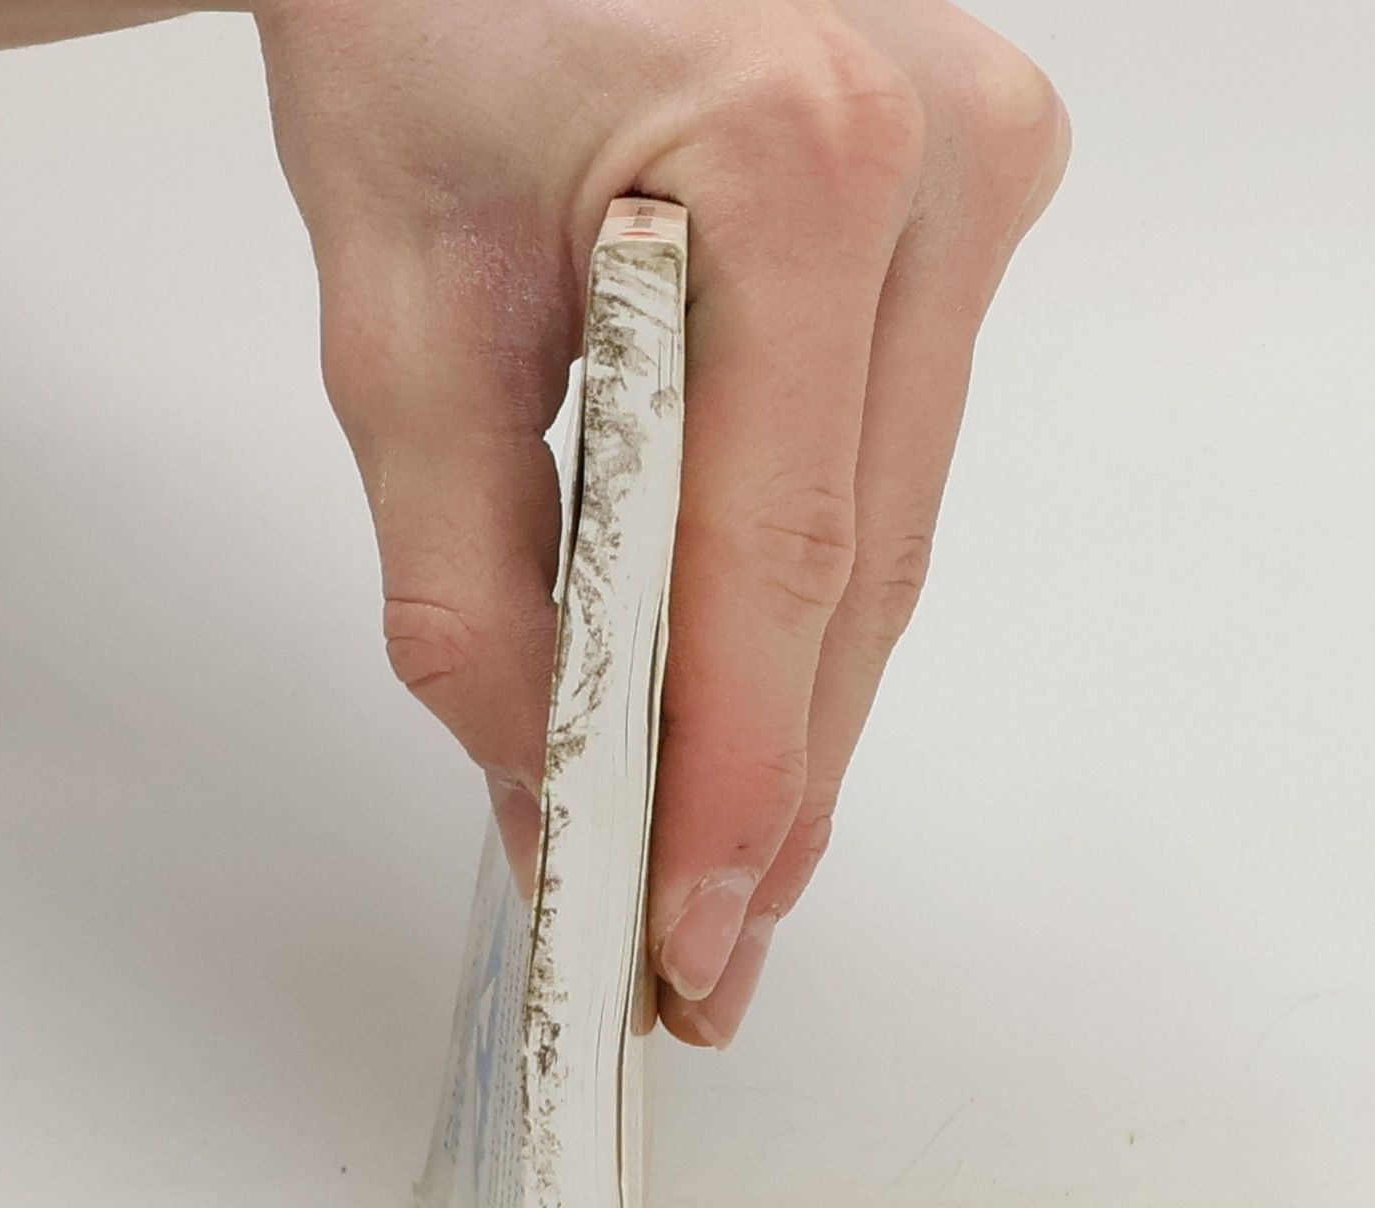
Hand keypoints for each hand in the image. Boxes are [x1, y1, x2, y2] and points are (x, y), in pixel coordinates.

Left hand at [258, 0, 1067, 1044]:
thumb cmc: (421, 29)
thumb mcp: (395, 320)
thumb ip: (469, 584)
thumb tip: (545, 790)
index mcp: (793, 156)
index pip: (778, 558)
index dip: (735, 778)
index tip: (690, 926)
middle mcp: (937, 162)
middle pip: (856, 576)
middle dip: (771, 789)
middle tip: (709, 948)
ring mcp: (979, 182)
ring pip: (886, 539)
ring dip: (796, 715)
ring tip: (726, 864)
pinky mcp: (968, 212)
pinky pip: (889, 465)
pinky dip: (811, 601)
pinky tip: (758, 705)